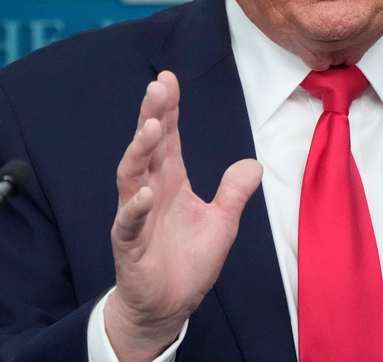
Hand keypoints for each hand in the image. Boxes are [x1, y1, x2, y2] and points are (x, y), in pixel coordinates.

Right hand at [104, 70, 262, 360]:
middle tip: (157, 87)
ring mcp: (136, 215)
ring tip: (152, 127)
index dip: (169, 108)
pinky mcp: (128, 244)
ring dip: (140, 151)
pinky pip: (128, 222)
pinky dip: (135, 207)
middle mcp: (150, 190)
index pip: (169, 137)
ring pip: (131, 175)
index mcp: (170, 180)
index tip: (168, 78)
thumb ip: (234, 192)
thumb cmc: (188, 261)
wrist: (169, 305)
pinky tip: (144, 194)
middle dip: (151, 116)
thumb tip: (254, 163)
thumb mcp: (222, 223)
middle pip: (148, 146)